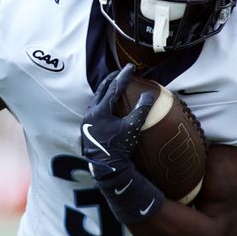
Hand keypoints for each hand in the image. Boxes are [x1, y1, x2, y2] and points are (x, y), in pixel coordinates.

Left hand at [81, 64, 153, 180]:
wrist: (106, 168)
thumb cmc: (119, 148)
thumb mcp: (132, 128)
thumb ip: (141, 110)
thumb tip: (149, 94)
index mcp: (100, 110)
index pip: (114, 87)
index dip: (124, 76)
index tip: (131, 67)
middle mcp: (91, 113)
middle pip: (102, 90)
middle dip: (112, 79)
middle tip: (122, 72)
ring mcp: (87, 120)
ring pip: (96, 98)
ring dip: (106, 90)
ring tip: (115, 84)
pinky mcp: (87, 127)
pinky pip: (95, 108)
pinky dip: (102, 101)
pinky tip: (108, 103)